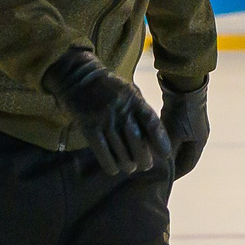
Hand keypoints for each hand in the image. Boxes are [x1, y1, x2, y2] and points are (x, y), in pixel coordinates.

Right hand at [43, 47, 170, 175]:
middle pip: (137, 140)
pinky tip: (114, 169)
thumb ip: (141, 110)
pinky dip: (109, 164)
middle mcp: (120, 109)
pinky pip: (102, 151)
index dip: (161, 140)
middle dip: (144, 157)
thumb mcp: (129, 91)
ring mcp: (104, 118)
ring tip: (130, 167)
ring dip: (127, 163)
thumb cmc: (108, 87)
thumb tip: (153, 137)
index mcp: (134, 99)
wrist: (78, 76)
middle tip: (145, 165)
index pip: (152, 122)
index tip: (165, 154)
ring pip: (120, 149)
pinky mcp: (88, 126)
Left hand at [161, 79, 209, 178]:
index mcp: (199, 142)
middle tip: (156, 172)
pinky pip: (176, 135)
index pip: (187, 165)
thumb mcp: (172, 133)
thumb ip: (166, 149)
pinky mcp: (186, 118)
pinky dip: (166, 141)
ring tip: (154, 159)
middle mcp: (199, 136)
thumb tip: (155, 165)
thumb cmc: (180, 110)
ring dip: (168, 152)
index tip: (162, 181)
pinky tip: (154, 142)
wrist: (186, 84)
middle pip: (184, 157)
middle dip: (171, 165)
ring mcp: (193, 126)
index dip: (175, 174)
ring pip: (179, 145)